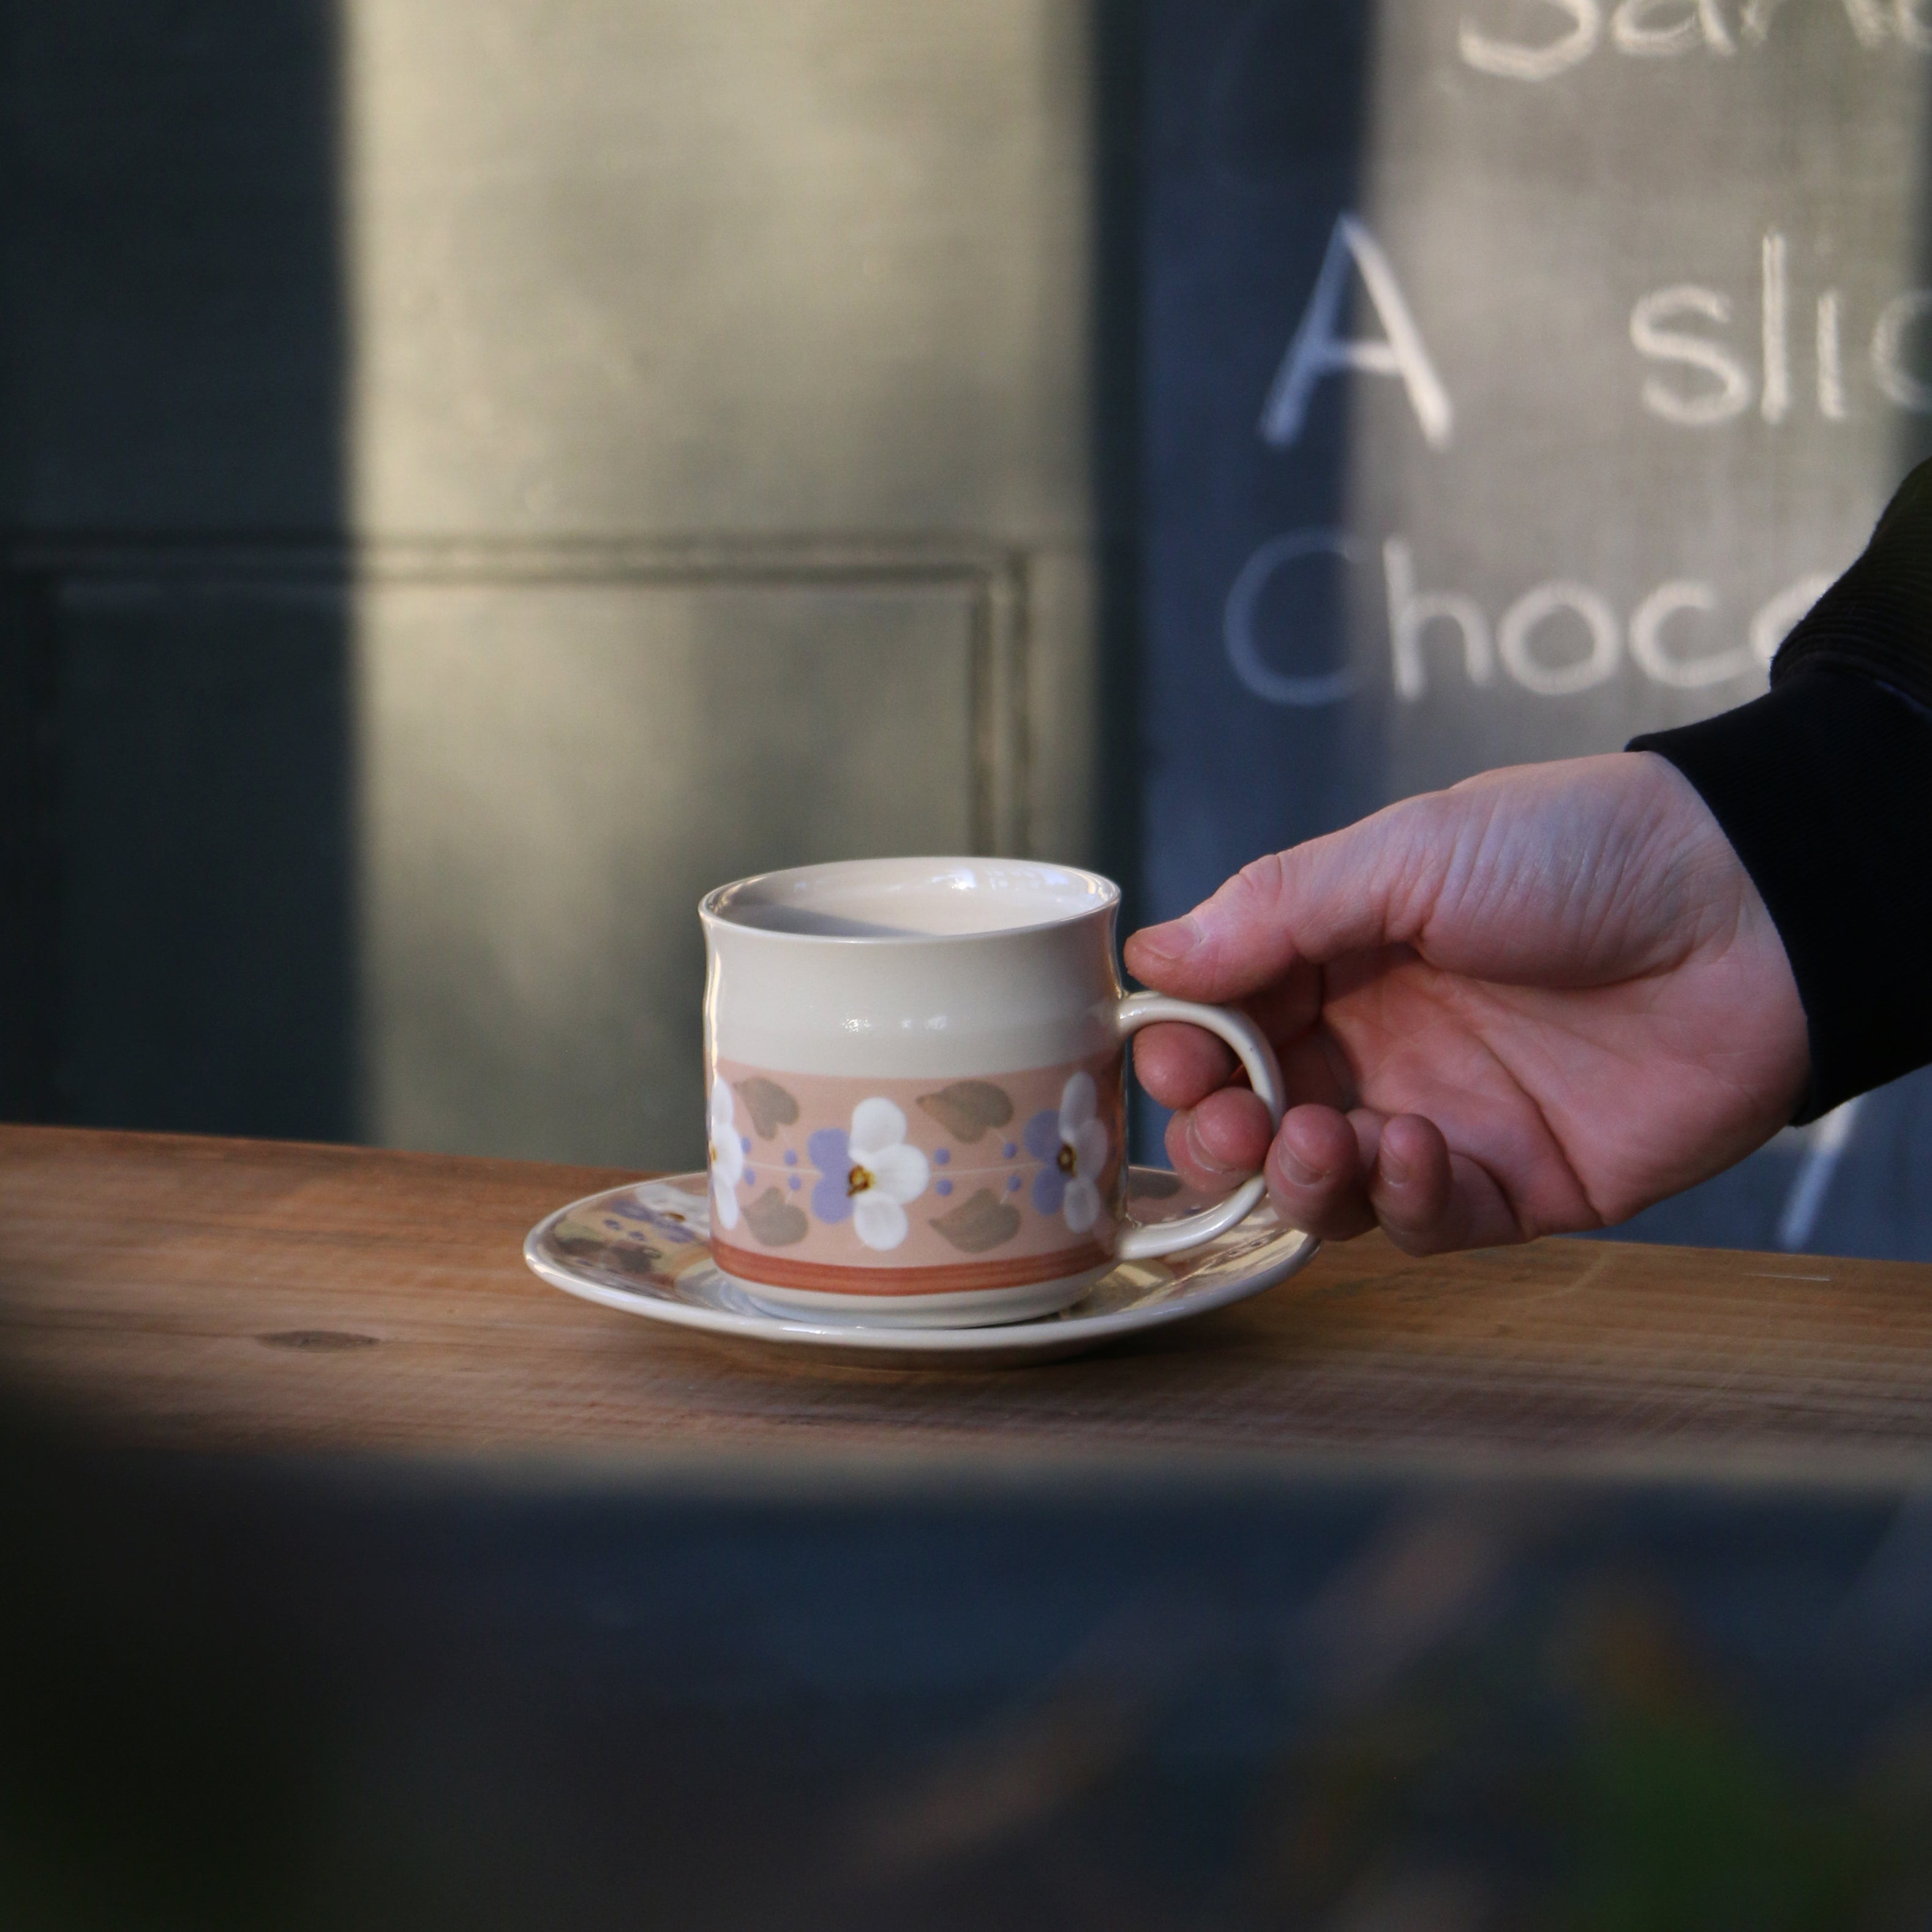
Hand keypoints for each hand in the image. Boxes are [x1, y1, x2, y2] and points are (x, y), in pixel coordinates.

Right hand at [1123, 752, 1808, 1254]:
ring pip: (1325, 1187)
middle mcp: (1380, 1043)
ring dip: (1298, 1176)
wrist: (1750, 907)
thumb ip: (1276, 911)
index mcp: (1342, 956)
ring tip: (1319, 1137)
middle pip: (1256, 1117)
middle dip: (1221, 1128)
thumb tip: (1152, 957)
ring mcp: (1443, 1116)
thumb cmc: (1581, 851)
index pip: (1226, 1019)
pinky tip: (1418, 1147)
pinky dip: (1402, 1200)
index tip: (1171, 1051)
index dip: (1185, 1046)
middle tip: (1228, 1117)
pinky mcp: (1516, 1183)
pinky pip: (1425, 1223)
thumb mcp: (1409, 853)